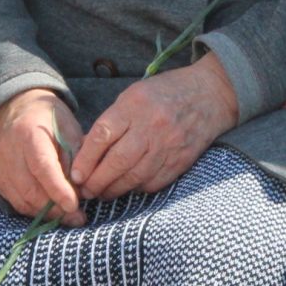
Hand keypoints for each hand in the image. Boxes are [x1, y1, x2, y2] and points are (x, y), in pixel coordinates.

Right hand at [0, 88, 86, 223]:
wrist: (21, 112)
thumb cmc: (52, 121)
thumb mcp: (70, 130)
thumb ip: (75, 157)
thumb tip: (81, 190)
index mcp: (29, 134)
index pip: (42, 167)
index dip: (58, 189)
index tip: (74, 205)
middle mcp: (9, 152)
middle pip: (30, 189)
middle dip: (56, 208)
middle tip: (78, 217)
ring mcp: (0, 167)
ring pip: (23, 201)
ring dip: (47, 213)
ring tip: (69, 216)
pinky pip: (16, 203)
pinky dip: (35, 210)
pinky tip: (52, 210)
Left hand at [71, 55, 238, 201]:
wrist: (209, 95)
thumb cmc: (165, 93)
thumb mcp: (133, 96)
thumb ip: (111, 122)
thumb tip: (85, 152)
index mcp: (136, 104)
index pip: (103, 135)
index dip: (86, 159)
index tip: (76, 175)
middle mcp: (152, 125)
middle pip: (118, 161)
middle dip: (97, 181)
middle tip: (85, 191)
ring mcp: (169, 145)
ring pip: (135, 176)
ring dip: (114, 189)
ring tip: (102, 193)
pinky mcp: (181, 160)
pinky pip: (154, 182)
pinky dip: (137, 188)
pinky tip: (128, 187)